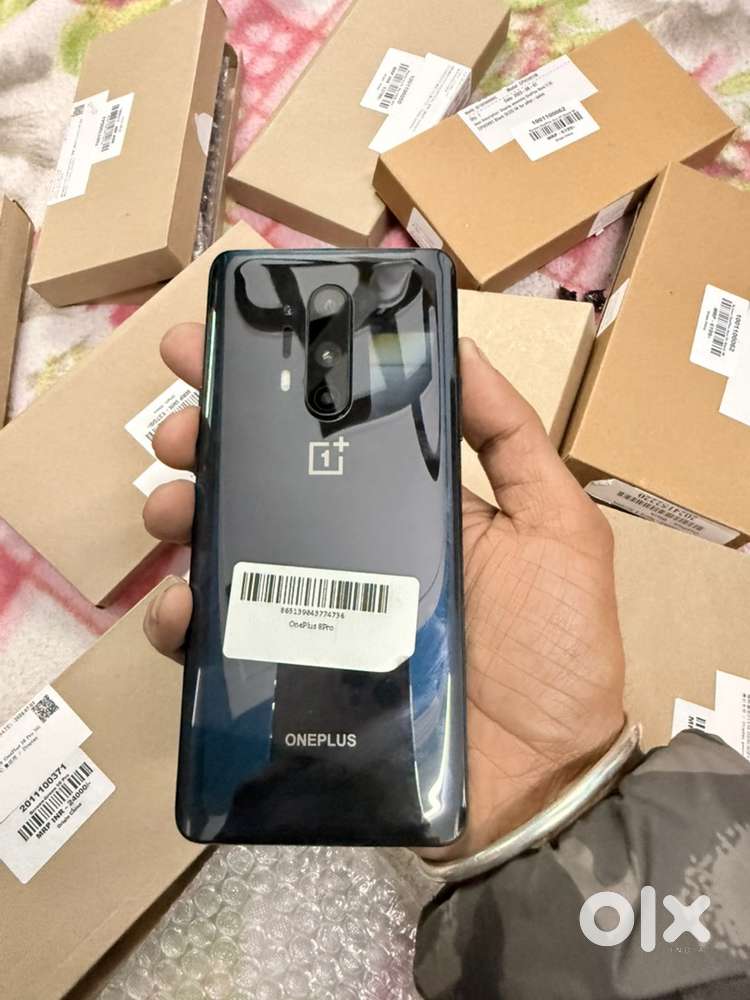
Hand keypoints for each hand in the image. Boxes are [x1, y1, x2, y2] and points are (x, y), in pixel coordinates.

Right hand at [144, 326, 624, 858]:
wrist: (541, 781)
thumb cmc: (557, 648)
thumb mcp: (555, 529)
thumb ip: (514, 442)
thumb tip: (462, 346)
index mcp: (402, 507)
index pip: (326, 436)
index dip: (270, 391)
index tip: (216, 349)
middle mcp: (349, 552)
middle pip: (260, 485)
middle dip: (208, 444)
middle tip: (181, 431)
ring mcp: (316, 616)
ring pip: (228, 552)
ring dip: (184, 516)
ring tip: (171, 506)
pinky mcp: (292, 680)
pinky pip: (223, 646)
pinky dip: (185, 622)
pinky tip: (181, 608)